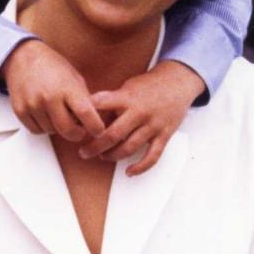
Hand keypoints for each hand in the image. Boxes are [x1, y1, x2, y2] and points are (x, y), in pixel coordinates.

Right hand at [0, 40, 104, 143]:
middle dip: (77, 134)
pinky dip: (43, 127)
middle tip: (79, 130)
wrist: (23, 57)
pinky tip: (45, 114)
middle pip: (68, 130)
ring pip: (52, 132)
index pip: (86, 114)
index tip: (98, 130)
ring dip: (57, 128)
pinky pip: (36, 130)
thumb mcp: (75, 78)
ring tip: (57, 113)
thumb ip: (84, 99)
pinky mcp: (20, 110)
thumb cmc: (52, 66)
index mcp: (67, 87)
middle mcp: (49, 97)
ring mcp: (33, 105)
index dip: (96, 127)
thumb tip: (93, 121)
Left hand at [82, 61, 205, 176]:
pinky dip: (140, 167)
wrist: (178, 81)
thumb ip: (112, 102)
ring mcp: (153, 125)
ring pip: (129, 147)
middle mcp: (139, 112)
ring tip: (102, 157)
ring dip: (112, 156)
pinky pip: (152, 156)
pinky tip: (129, 172)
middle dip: (95, 146)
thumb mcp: (128, 87)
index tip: (75, 124)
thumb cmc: (149, 85)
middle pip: (113, 134)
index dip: (88, 114)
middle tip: (84, 152)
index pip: (103, 104)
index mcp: (128, 97)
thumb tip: (91, 116)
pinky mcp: (164, 135)